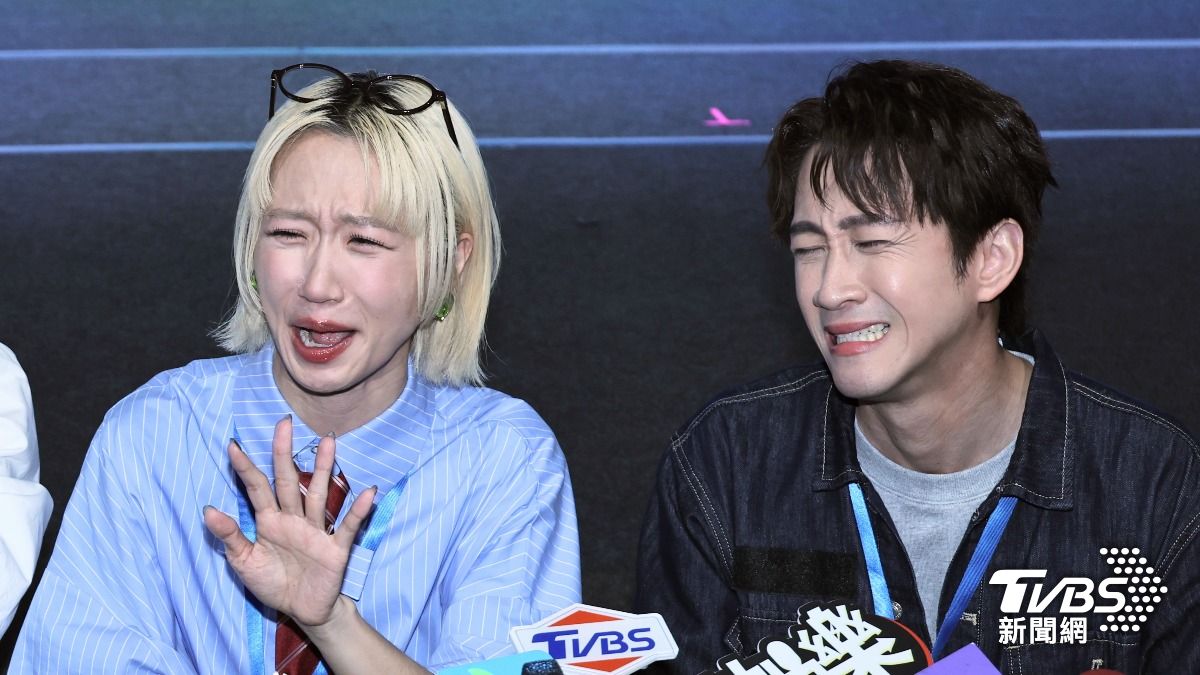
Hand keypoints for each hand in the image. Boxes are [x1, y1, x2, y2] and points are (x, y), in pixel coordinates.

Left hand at [204, 416, 376, 628]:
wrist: (303, 611)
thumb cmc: (273, 583)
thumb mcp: (244, 563)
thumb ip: (230, 536)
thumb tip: (207, 509)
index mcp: (269, 521)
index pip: (256, 488)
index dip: (245, 468)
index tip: (232, 444)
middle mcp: (293, 519)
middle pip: (287, 480)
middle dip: (284, 452)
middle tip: (284, 423)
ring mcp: (315, 531)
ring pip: (317, 494)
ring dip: (323, 469)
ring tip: (327, 441)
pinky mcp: (335, 548)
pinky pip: (347, 526)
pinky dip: (358, 510)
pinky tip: (368, 492)